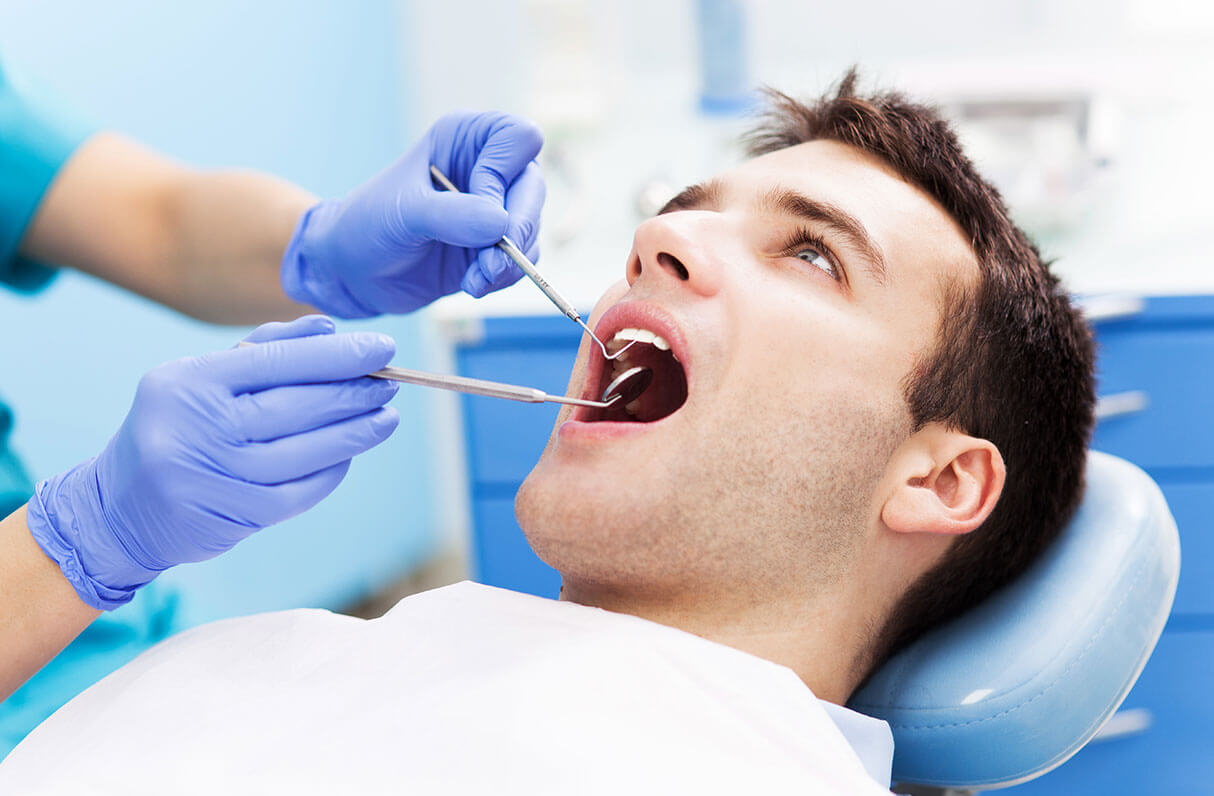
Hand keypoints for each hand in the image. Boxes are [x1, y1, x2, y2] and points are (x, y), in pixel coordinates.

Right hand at [25, 316, 399, 608]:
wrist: (120, 508)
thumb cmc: (178, 426)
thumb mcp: (202, 377)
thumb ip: (265, 348)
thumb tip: (328, 326)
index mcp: (189, 382)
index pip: (278, 361)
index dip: (338, 355)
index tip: (383, 346)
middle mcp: (199, 428)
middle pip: (298, 406)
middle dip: (355, 392)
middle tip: (392, 380)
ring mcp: (217, 476)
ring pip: (307, 450)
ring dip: (357, 432)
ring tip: (386, 416)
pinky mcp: (236, 516)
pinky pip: (303, 489)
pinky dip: (334, 469)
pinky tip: (351, 452)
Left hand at [281, 111, 544, 317]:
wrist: (354, 271)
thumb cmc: (368, 224)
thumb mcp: (404, 213)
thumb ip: (452, 215)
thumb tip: (501, 225)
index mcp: (467, 139)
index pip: (519, 139)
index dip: (503, 176)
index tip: (477, 210)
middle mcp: (488, 168)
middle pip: (534, 189)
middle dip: (517, 230)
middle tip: (490, 265)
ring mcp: (495, 209)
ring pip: (532, 229)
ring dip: (509, 262)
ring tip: (474, 281)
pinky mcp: (495, 246)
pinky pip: (523, 259)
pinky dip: (504, 277)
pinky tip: (473, 285)